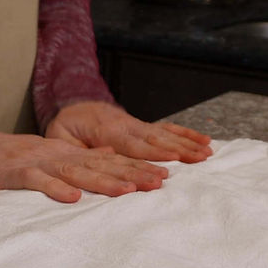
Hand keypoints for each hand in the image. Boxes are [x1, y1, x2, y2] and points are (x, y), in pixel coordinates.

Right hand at [0, 123, 169, 202]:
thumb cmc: (2, 162)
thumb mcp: (43, 159)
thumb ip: (74, 161)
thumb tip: (107, 160)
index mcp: (64, 153)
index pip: (107, 159)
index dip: (136, 166)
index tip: (165, 176)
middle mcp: (56, 154)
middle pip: (100, 163)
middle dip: (132, 172)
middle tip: (162, 182)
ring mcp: (35, 162)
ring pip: (75, 171)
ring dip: (103, 181)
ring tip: (129, 190)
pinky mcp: (13, 173)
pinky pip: (36, 181)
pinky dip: (55, 189)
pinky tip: (73, 199)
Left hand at [45, 101, 211, 162]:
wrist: (75, 106)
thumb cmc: (66, 127)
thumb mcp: (60, 137)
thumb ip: (77, 146)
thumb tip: (103, 152)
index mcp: (106, 131)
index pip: (132, 146)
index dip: (152, 154)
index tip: (172, 161)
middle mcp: (126, 126)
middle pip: (155, 140)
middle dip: (179, 150)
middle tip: (200, 159)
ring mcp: (137, 124)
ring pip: (165, 134)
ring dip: (187, 143)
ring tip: (208, 152)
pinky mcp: (143, 126)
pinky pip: (167, 129)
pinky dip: (186, 133)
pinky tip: (204, 140)